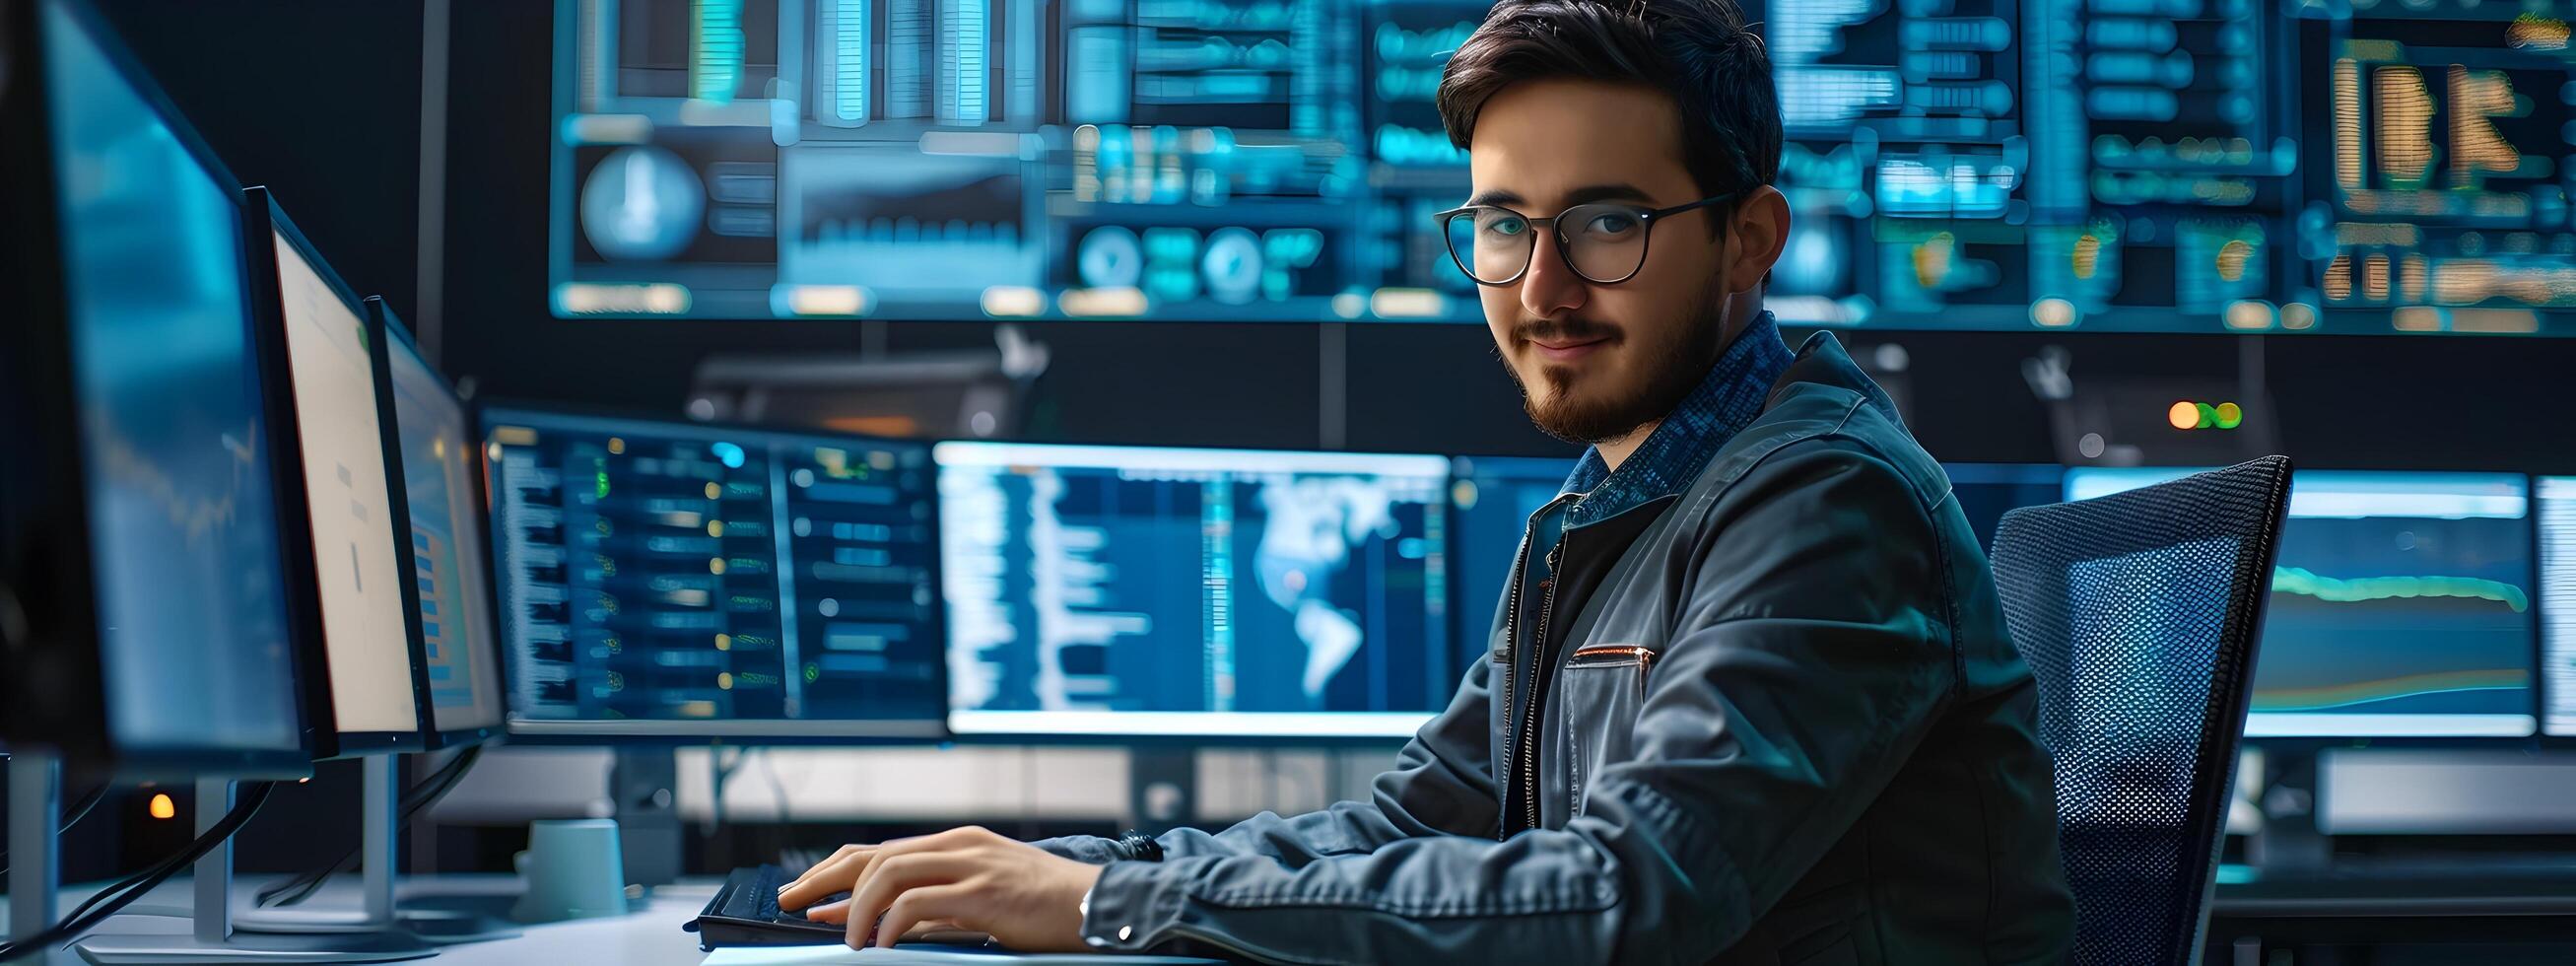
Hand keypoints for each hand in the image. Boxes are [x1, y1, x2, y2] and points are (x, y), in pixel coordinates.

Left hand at [774, 826, 1105, 950]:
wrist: (1097, 905)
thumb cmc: (1043, 909)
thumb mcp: (980, 903)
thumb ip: (930, 913)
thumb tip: (878, 928)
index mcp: (956, 843)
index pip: (879, 849)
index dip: (834, 870)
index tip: (801, 892)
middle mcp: (959, 846)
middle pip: (874, 855)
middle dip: (825, 880)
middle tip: (790, 904)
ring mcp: (972, 865)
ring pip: (890, 872)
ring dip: (856, 906)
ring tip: (845, 938)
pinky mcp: (984, 893)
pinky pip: (919, 903)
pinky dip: (890, 923)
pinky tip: (880, 945)